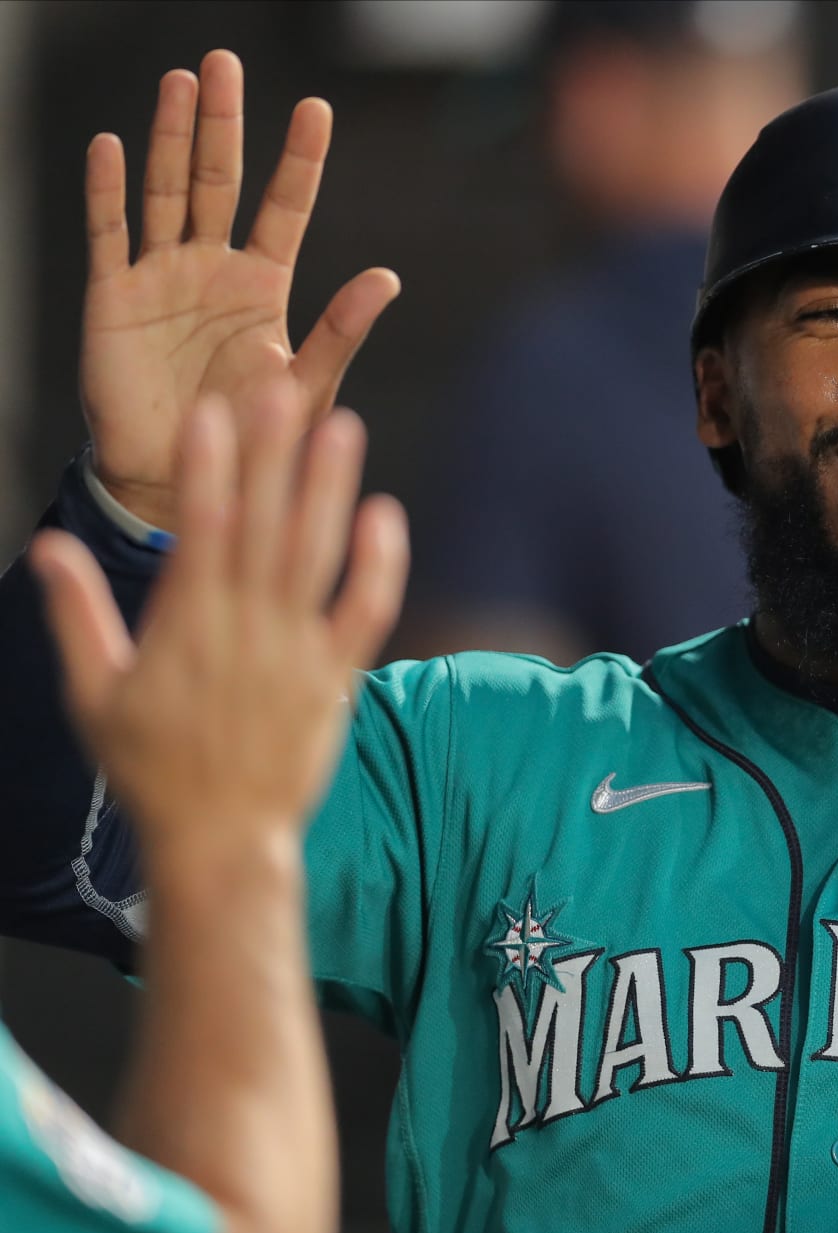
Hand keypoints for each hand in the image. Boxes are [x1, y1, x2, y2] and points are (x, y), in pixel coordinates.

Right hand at [30, 381, 407, 863]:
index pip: (199, 530)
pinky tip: (385, 516)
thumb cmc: (151, 767)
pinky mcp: (336, 676)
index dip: (209, 469)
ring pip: (317, 555)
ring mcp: (297, 650)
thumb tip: (48, 546)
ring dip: (330, 491)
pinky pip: (365, 612)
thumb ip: (76, 615)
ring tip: (343, 428)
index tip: (214, 414)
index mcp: (186, 624)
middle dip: (272, 456)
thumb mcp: (94, 694)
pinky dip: (379, 566)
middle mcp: (247, 628)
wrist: (221, 835)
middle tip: (282, 389)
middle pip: (262, 526)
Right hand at [81, 50, 399, 529]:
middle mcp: (212, 268)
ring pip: (166, 191)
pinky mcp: (114, 297)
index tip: (316, 109)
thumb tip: (388, 277)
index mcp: (264, 285)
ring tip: (179, 83)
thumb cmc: (252, 434)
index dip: (299, 159)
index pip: (285, 207)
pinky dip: (107, 190)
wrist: (183, 478)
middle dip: (222, 123)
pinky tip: (110, 145)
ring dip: (169, 137)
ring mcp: (162, 277)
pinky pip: (109, 233)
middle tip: (223, 62)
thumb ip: (341, 329)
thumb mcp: (305, 383)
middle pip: (219, 181)